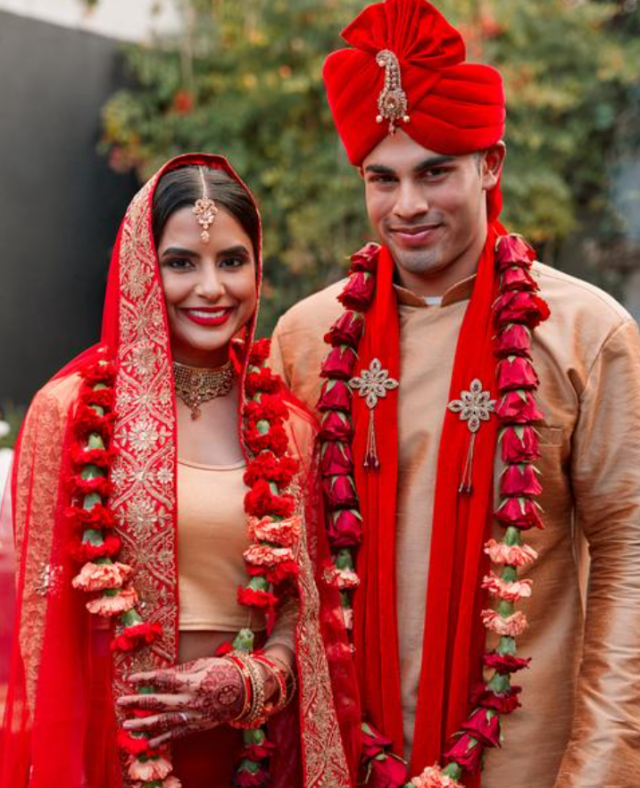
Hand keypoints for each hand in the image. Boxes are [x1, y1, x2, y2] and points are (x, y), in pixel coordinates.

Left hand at [117, 657, 244, 746]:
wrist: (246, 690)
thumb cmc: (224, 670)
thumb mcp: (204, 663)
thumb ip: (183, 670)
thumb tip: (162, 675)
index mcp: (193, 681)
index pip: (163, 679)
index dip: (145, 678)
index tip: (129, 679)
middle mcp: (192, 700)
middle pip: (159, 702)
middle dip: (138, 702)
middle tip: (120, 702)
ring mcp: (195, 715)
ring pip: (165, 721)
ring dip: (144, 724)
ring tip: (127, 725)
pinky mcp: (199, 725)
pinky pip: (178, 734)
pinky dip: (163, 738)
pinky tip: (149, 742)